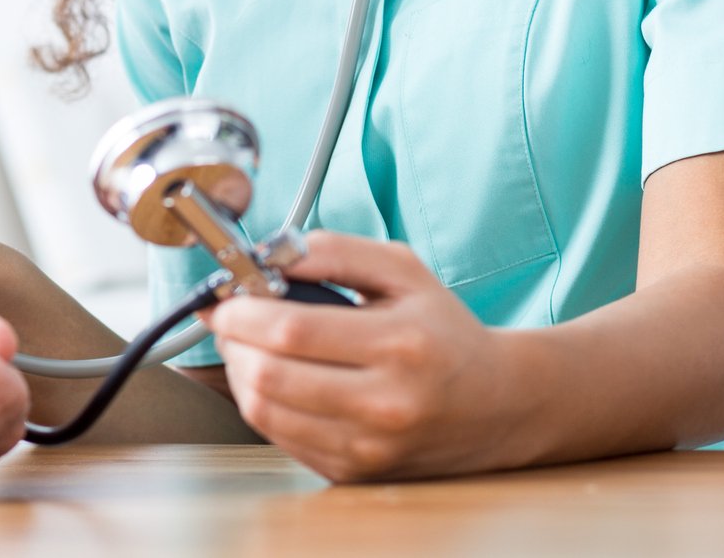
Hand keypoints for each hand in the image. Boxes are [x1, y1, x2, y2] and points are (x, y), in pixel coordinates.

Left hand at [203, 232, 522, 481]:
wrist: (497, 404)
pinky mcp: (353, 472)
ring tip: (249, 346)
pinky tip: (274, 378)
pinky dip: (260, 403)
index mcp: (399, 345)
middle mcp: (384, 404)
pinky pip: (279, 437)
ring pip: (263, 411)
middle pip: (268, 374)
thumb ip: (335, 251)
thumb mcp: (403, 271)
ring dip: (239, 371)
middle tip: (232, 318)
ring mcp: (368, 447)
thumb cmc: (444, 331)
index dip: (241, 311)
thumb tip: (270, 252)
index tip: (227, 295)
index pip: (291, 331)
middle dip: (231, 340)